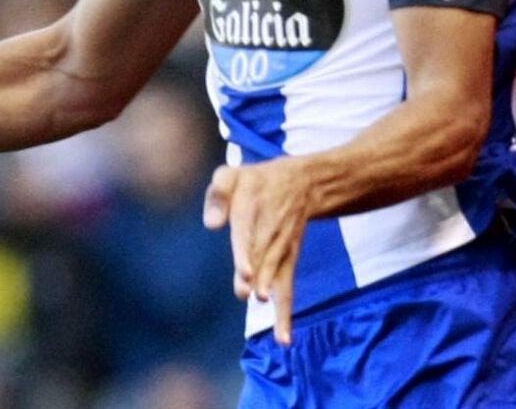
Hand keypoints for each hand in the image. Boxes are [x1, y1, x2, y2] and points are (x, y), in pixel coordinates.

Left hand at [203, 158, 316, 345]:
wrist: (303, 184)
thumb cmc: (255, 181)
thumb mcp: (231, 175)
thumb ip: (217, 195)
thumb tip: (212, 225)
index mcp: (252, 208)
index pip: (248, 232)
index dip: (247, 253)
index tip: (245, 273)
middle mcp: (269, 231)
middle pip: (262, 256)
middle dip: (258, 275)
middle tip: (250, 292)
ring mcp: (281, 250)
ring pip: (275, 273)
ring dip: (270, 289)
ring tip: (262, 302)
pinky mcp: (288, 263)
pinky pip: (287, 290)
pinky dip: (285, 314)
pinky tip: (284, 339)